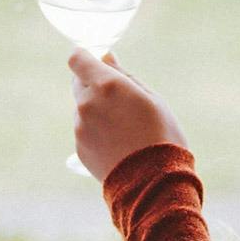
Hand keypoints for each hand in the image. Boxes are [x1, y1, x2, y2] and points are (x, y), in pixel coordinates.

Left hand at [68, 50, 185, 181]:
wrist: (153, 183)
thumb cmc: (161, 136)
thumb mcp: (151, 98)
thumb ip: (124, 75)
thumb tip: (106, 58)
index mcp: (106, 85)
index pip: (78, 59)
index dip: (85, 57)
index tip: (95, 61)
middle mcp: (87, 104)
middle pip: (78, 82)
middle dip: (94, 84)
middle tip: (121, 100)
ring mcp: (80, 127)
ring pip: (82, 108)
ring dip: (96, 109)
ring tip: (126, 128)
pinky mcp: (80, 147)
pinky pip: (84, 129)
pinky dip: (96, 130)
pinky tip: (119, 143)